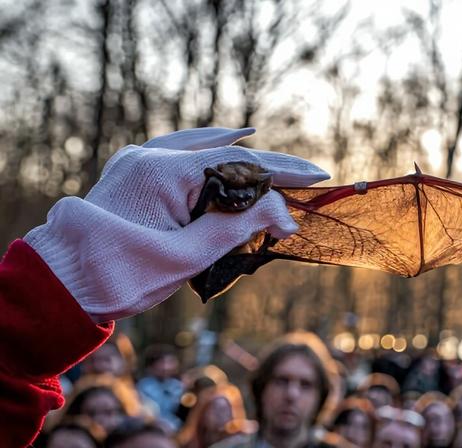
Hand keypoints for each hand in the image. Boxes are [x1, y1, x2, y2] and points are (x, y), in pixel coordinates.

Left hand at [24, 128, 329, 321]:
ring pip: (205, 146)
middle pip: (227, 153)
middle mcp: (151, 156)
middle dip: (270, 167)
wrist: (58, 285)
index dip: (282, 173)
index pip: (239, 165)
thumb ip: (237, 229)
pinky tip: (230, 141)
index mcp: (163, 172)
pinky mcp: (134, 171)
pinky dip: (212, 149)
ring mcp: (139, 160)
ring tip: (279, 163)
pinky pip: (182, 150)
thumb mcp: (186, 258)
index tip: (318, 178)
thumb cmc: (118, 277)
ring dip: (245, 156)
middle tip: (309, 174)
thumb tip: (284, 213)